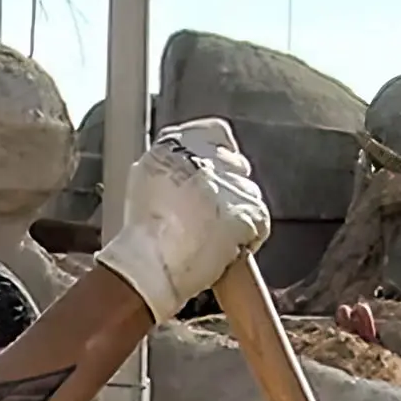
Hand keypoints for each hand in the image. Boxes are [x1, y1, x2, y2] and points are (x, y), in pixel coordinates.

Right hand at [98, 118, 273, 320]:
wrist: (149, 267)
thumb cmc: (140, 235)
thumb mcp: (145, 180)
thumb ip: (171, 165)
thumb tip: (190, 168)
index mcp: (176, 145)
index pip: (216, 132)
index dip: (222, 152)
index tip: (217, 172)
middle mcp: (205, 158)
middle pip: (236, 166)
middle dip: (228, 189)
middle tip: (211, 215)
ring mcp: (229, 185)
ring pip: (248, 195)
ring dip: (237, 215)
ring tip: (212, 238)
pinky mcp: (248, 213)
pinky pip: (259, 223)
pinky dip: (248, 238)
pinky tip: (226, 250)